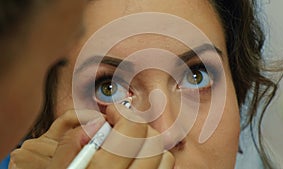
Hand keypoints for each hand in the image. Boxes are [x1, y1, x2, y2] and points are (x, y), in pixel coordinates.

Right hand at [9, 105, 174, 168]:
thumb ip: (71, 144)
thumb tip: (96, 122)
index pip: (133, 127)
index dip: (123, 113)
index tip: (112, 114)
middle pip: (152, 139)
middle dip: (137, 126)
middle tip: (120, 128)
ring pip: (164, 156)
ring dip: (147, 144)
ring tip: (129, 145)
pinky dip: (155, 160)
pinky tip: (136, 161)